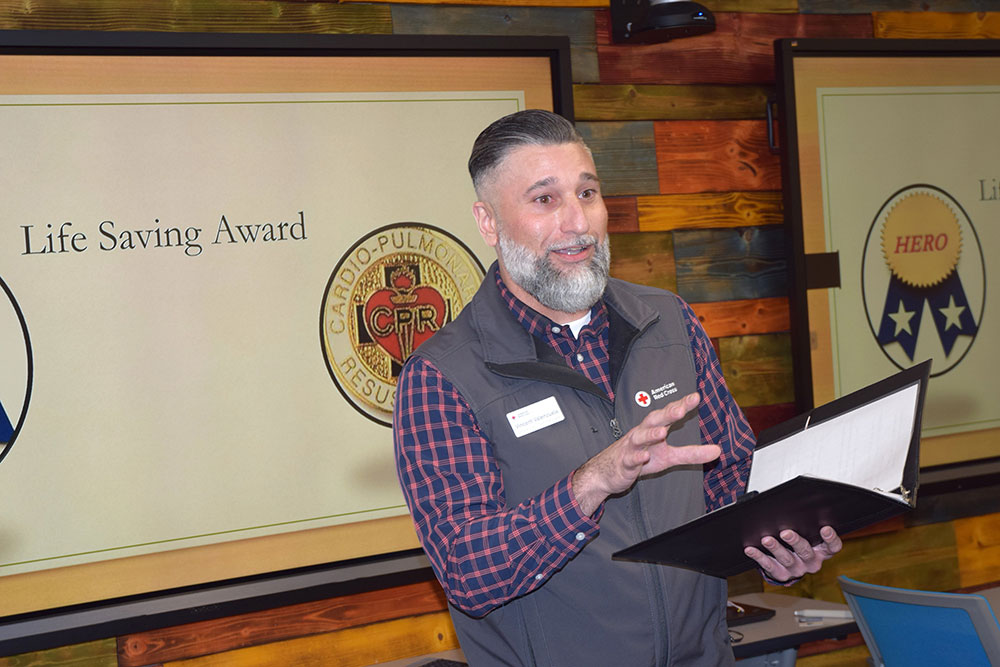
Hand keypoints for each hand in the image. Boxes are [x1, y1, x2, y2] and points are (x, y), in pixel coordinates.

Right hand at [572, 392, 720, 515]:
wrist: (607, 473)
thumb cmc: (639, 459)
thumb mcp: (669, 457)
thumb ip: (691, 453)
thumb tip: (718, 451)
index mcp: (653, 429)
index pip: (668, 414)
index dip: (681, 405)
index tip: (695, 397)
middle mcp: (642, 434)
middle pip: (653, 420)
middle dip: (666, 413)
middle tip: (680, 409)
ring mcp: (631, 448)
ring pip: (639, 438)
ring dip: (650, 434)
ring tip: (662, 432)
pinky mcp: (624, 463)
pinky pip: (630, 459)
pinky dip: (637, 457)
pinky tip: (644, 457)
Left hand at [744, 526, 842, 583]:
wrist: (787, 566)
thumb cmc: (798, 544)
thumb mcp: (807, 535)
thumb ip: (805, 526)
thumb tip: (792, 507)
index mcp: (821, 551)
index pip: (832, 547)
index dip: (830, 539)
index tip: (824, 528)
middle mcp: (811, 562)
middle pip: (806, 552)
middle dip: (795, 541)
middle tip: (785, 532)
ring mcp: (797, 569)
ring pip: (787, 559)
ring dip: (775, 548)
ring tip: (766, 540)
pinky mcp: (782, 575)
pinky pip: (769, 566)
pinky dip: (759, 557)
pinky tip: (751, 549)